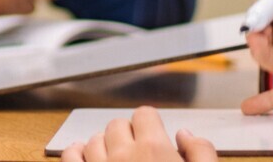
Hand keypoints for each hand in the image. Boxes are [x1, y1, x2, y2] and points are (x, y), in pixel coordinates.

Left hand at [59, 106, 217, 161]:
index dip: (150, 124)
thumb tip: (186, 135)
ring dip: (103, 146)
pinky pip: (70, 157)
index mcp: (155, 150)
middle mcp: (123, 156)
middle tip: (138, 152)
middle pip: (117, 125)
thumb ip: (202, 153)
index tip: (154, 136)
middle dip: (127, 135)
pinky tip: (84, 157)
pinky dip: (75, 153)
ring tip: (115, 160)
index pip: (145, 114)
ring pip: (93, 139)